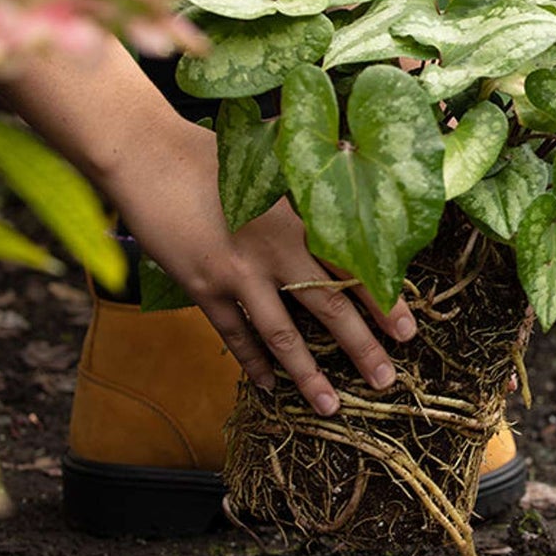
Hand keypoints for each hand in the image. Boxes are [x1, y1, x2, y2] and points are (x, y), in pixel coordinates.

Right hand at [0, 35, 413, 415]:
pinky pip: (234, 333)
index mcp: (300, 216)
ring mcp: (238, 273)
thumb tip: (349, 157)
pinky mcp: (202, 286)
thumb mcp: (271, 157)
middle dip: (362, 346)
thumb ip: (310, 173)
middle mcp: (276, 249)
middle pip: (328, 306)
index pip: (352, 266)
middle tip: (387, 379)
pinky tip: (267, 386)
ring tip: (330, 406)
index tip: (407, 329)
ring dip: (307, 373)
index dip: (382, 300)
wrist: (148, 157)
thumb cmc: (212, 150)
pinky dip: (251, 361)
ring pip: (282, 333)